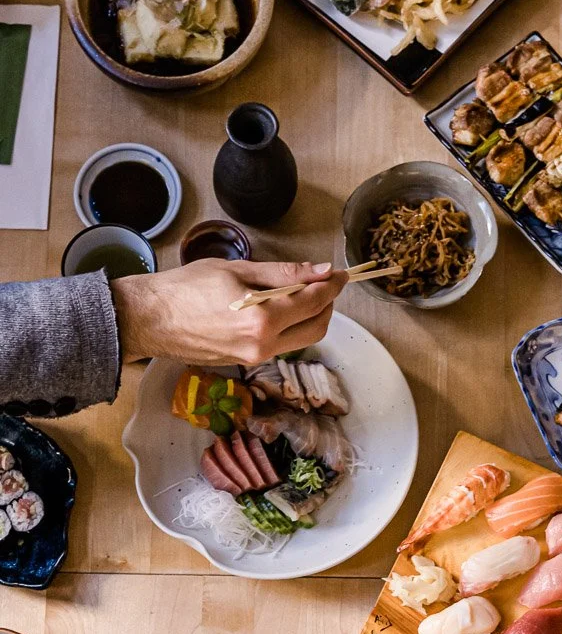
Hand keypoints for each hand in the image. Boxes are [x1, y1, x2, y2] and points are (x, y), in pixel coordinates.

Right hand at [111, 258, 347, 367]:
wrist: (149, 319)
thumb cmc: (185, 288)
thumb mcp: (237, 270)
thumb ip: (284, 274)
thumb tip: (320, 271)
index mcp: (263, 319)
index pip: (314, 302)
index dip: (333, 285)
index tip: (340, 273)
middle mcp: (264, 345)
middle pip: (317, 328)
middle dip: (327, 305)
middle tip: (324, 283)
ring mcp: (255, 358)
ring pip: (301, 340)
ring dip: (310, 317)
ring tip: (300, 292)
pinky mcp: (245, 363)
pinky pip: (280, 345)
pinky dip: (289, 327)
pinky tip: (278, 308)